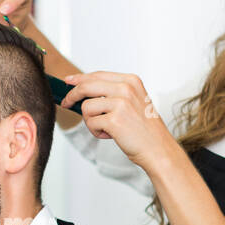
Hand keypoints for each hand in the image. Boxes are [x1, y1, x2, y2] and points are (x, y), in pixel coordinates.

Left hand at [60, 71, 175, 166]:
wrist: (158, 149)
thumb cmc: (145, 129)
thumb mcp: (134, 102)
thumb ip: (113, 93)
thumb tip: (83, 92)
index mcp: (131, 81)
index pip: (98, 75)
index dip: (80, 78)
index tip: (68, 81)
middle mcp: (126, 88)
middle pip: (86, 86)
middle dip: (72, 96)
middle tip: (66, 104)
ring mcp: (121, 103)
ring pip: (86, 107)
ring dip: (91, 121)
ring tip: (105, 128)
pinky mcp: (114, 120)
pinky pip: (91, 123)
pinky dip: (96, 132)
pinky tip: (110, 135)